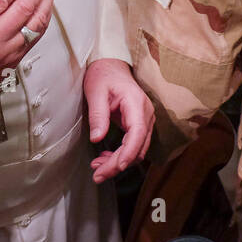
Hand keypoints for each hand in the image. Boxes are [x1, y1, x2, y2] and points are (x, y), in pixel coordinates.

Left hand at [84, 58, 153, 182]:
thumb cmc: (103, 76)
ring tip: (97, 168)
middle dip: (118, 164)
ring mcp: (145, 120)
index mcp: (136, 103)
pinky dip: (121, 155)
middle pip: (137, 146)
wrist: (111, 67)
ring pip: (137, 149)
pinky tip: (105, 159)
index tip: (118, 166)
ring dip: (119, 162)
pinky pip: (134, 145)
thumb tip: (97, 138)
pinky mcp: (140, 125)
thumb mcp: (95, 92)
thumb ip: (98, 115)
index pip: (138, 132)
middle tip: (97, 175)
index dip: (128, 152)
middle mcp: (146, 113)